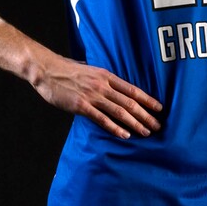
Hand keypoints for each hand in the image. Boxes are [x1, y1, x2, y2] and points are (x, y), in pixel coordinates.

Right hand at [35, 51, 162, 138]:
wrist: (46, 70)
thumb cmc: (66, 71)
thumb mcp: (89, 70)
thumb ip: (102, 79)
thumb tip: (113, 86)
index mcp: (106, 75)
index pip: (132, 89)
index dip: (148, 100)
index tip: (159, 108)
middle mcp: (102, 85)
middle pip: (130, 102)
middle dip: (146, 115)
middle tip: (157, 126)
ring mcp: (92, 96)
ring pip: (119, 111)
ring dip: (135, 123)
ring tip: (146, 132)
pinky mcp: (81, 106)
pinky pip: (102, 119)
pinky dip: (115, 128)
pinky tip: (125, 135)